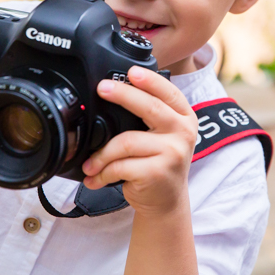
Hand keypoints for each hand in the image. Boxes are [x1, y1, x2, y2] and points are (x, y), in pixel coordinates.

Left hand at [82, 66, 198, 215]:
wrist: (167, 202)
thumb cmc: (158, 163)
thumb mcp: (164, 135)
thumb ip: (151, 113)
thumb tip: (116, 88)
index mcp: (184, 117)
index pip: (169, 92)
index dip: (150, 80)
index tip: (131, 71)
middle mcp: (183, 132)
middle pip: (150, 108)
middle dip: (123, 94)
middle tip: (102, 89)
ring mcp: (172, 153)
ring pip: (127, 141)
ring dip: (101, 154)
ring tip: (90, 163)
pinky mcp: (157, 173)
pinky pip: (121, 165)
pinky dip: (103, 172)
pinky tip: (95, 177)